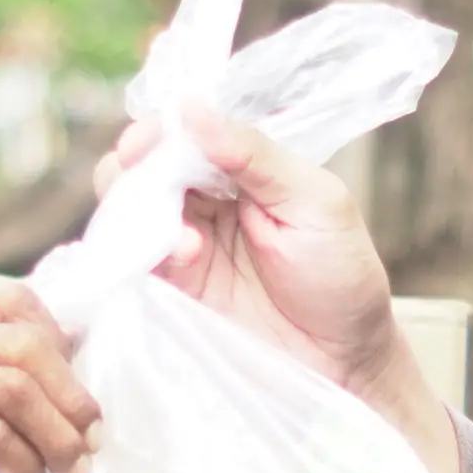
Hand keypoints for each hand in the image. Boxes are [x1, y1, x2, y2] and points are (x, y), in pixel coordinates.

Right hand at [0, 282, 99, 472]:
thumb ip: (16, 364)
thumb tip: (82, 341)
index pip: (23, 307)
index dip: (64, 353)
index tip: (85, 406)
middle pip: (27, 349)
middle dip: (71, 402)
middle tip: (93, 445)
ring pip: (15, 392)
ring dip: (55, 438)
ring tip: (71, 471)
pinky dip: (21, 461)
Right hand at [105, 105, 457, 472]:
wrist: (343, 364)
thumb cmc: (342, 278)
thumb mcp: (315, 202)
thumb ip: (256, 155)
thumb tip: (193, 108)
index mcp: (245, 168)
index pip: (188, 133)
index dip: (161, 128)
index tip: (147, 137)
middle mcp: (207, 201)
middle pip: (145, 166)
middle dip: (135, 164)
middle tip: (139, 171)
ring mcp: (184, 245)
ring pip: (129, 208)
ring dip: (135, 206)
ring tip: (177, 227)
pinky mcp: (172, 289)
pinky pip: (135, 257)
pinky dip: (146, 247)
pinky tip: (182, 252)